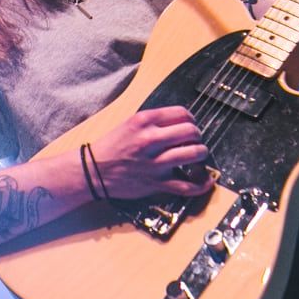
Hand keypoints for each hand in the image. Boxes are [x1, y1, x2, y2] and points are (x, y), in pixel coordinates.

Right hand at [88, 106, 213, 199]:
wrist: (93, 170)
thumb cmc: (110, 146)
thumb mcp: (130, 124)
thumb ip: (154, 122)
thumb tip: (179, 124)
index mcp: (144, 120)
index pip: (182, 113)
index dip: (191, 119)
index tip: (190, 125)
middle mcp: (151, 139)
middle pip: (191, 132)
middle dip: (197, 136)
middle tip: (194, 140)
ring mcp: (155, 162)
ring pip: (193, 155)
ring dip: (201, 154)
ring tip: (198, 155)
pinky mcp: (156, 183)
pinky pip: (186, 185)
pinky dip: (200, 185)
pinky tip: (205, 181)